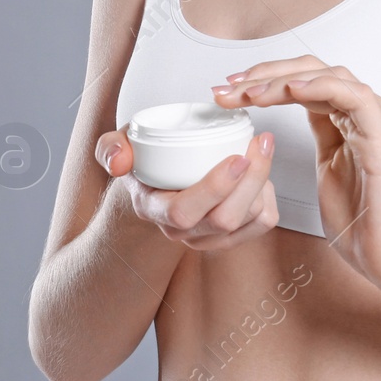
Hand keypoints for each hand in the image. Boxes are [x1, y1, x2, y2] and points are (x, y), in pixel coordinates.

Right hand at [95, 122, 279, 251]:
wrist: (157, 183)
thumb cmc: (143, 160)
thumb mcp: (118, 146)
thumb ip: (110, 148)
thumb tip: (119, 161)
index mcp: (154, 210)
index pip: (184, 212)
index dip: (214, 188)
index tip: (236, 157)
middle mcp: (182, 232)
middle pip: (225, 219)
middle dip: (252, 179)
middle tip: (261, 142)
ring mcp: (209, 238)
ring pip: (250, 219)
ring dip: (263, 181)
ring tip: (260, 147)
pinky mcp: (234, 236)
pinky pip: (263, 222)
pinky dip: (269, 194)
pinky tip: (261, 171)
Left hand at [215, 56, 380, 298]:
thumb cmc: (362, 222)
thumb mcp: (330, 167)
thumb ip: (323, 133)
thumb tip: (294, 112)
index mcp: (354, 118)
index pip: (307, 80)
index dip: (266, 79)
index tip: (229, 91)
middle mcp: (369, 111)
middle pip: (314, 70)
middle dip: (265, 74)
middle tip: (228, 88)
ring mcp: (379, 120)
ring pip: (329, 76)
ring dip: (282, 80)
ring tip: (247, 93)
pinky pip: (353, 97)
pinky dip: (321, 87)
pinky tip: (290, 90)